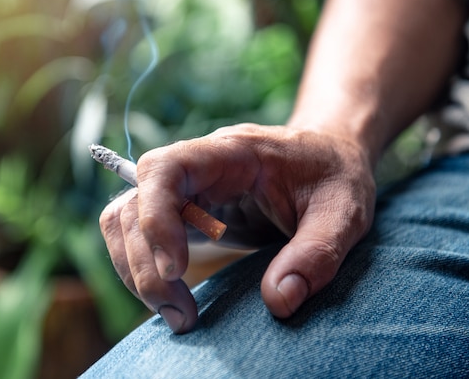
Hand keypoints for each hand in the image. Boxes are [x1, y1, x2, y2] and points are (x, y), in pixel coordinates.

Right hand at [98, 123, 375, 332]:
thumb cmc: (335, 175)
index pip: (165, 169)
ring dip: (135, 270)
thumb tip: (278, 302)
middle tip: (182, 314)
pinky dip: (142, 269)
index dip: (156, 217)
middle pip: (133, 204)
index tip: (178, 269)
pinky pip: (139, 236)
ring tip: (177, 314)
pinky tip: (174, 296)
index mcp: (231, 153)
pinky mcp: (185, 213)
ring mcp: (187, 190)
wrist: (328, 156)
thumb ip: (317, 252)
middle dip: (143, 263)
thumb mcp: (344, 211)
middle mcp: (197, 168)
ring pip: (124, 221)